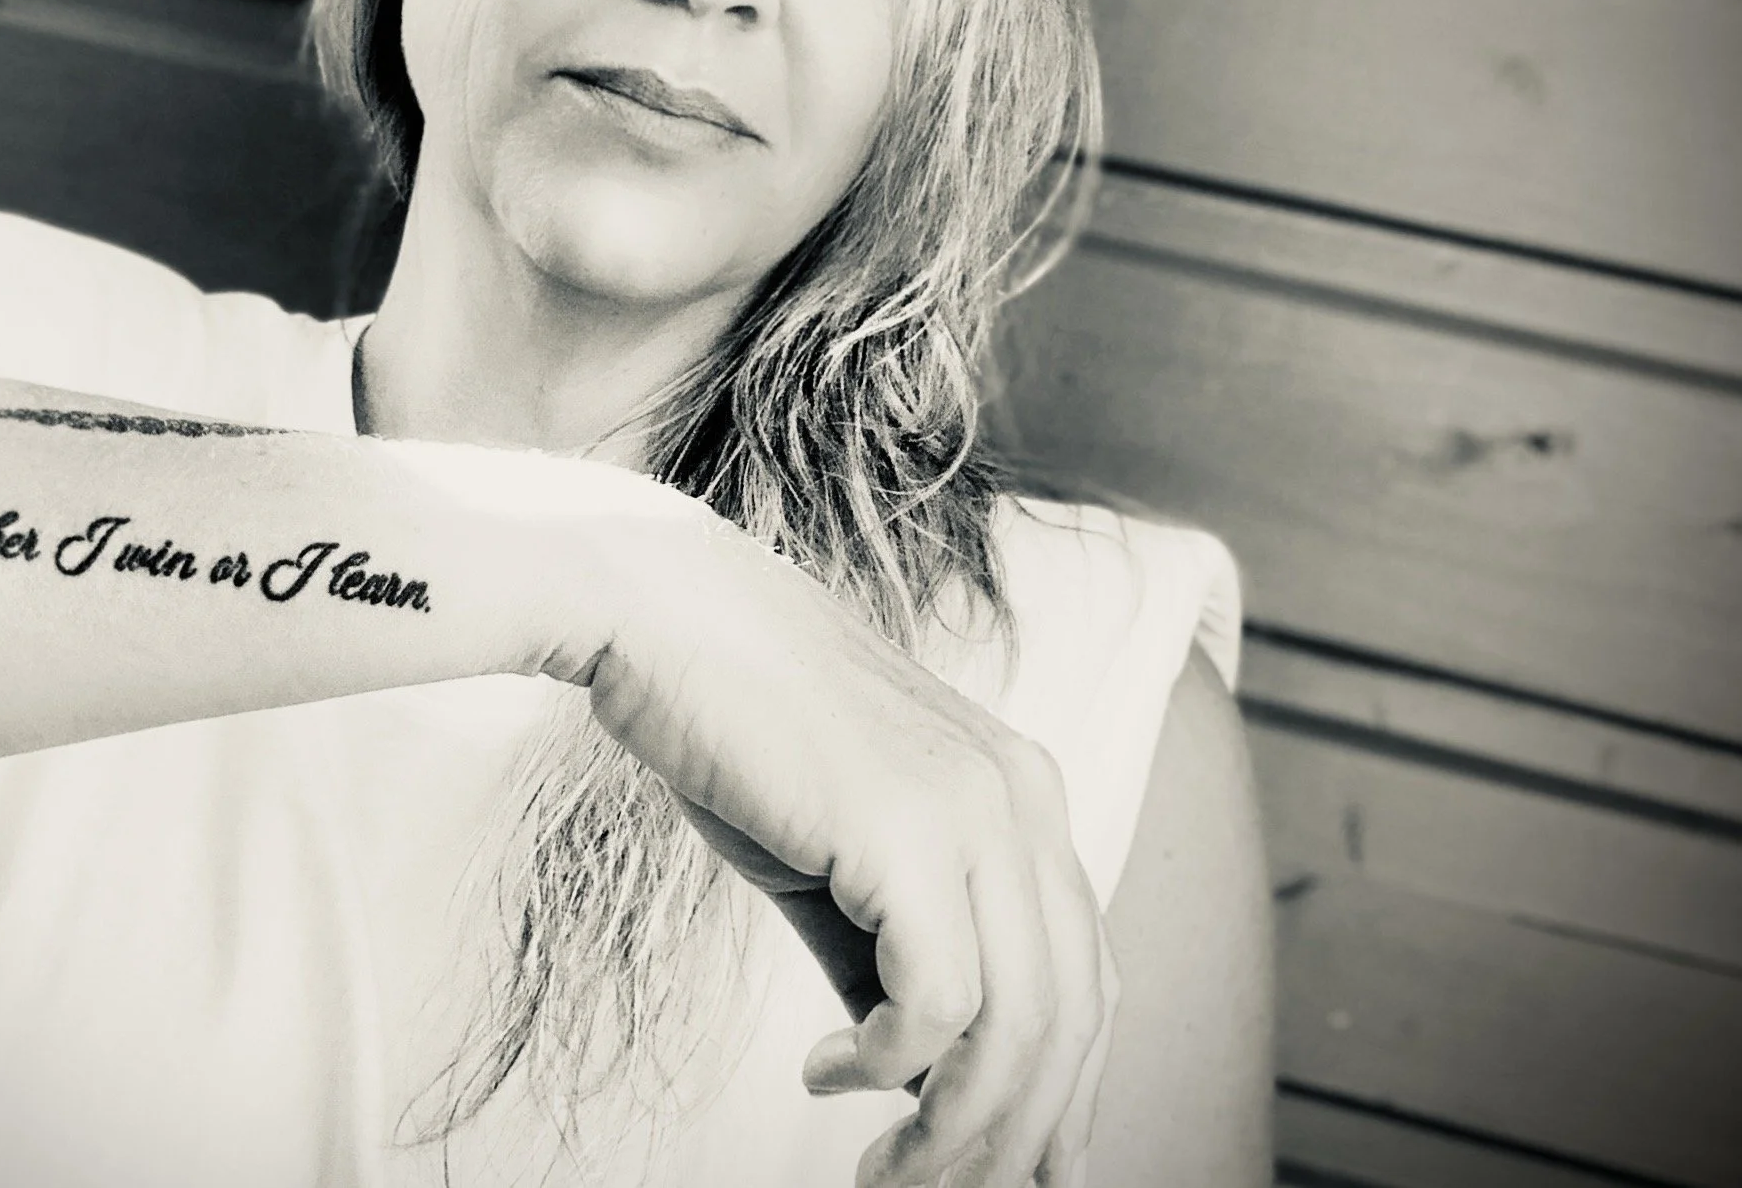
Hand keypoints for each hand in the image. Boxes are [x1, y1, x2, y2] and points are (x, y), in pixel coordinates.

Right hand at [570, 505, 1115, 1187]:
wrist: (658, 609)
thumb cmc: (736, 725)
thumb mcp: (838, 851)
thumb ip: (890, 953)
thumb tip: (919, 1081)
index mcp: (1022, 793)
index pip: (1083, 980)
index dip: (1061, 1096)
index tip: (1012, 1173)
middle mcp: (1023, 797)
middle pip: (1069, 1022)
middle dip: (1016, 1140)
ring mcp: (973, 808)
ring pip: (1017, 1028)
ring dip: (956, 1132)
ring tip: (884, 1172)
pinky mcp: (905, 827)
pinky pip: (940, 999)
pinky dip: (891, 1065)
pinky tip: (829, 1074)